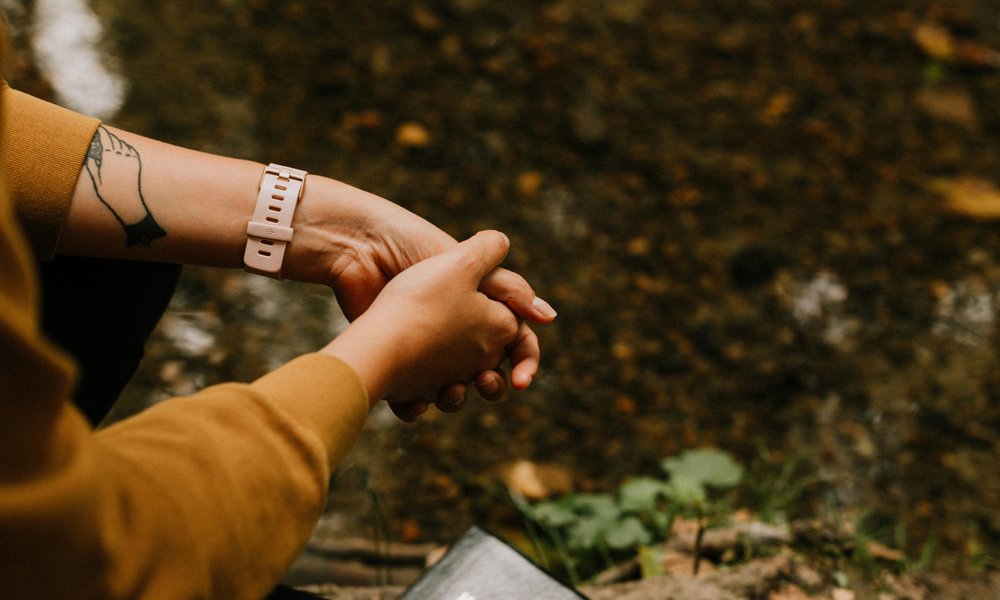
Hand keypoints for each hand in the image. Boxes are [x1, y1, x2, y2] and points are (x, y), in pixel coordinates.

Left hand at [283, 177, 555, 399]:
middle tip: (483, 382)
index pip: (515, 342)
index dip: (525, 362)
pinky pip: (412, 398)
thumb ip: (508, 286)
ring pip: (453, 391)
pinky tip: (412, 400)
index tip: (521, 380)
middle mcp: (457, 333)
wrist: (359, 252)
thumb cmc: (412, 253)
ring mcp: (426, 351)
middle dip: (492, 385)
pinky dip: (415, 405)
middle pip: (488, 372)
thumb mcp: (465, 266)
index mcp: (479, 308)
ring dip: (457, 398)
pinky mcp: (395, 361)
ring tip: (449, 392)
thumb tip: (548, 316)